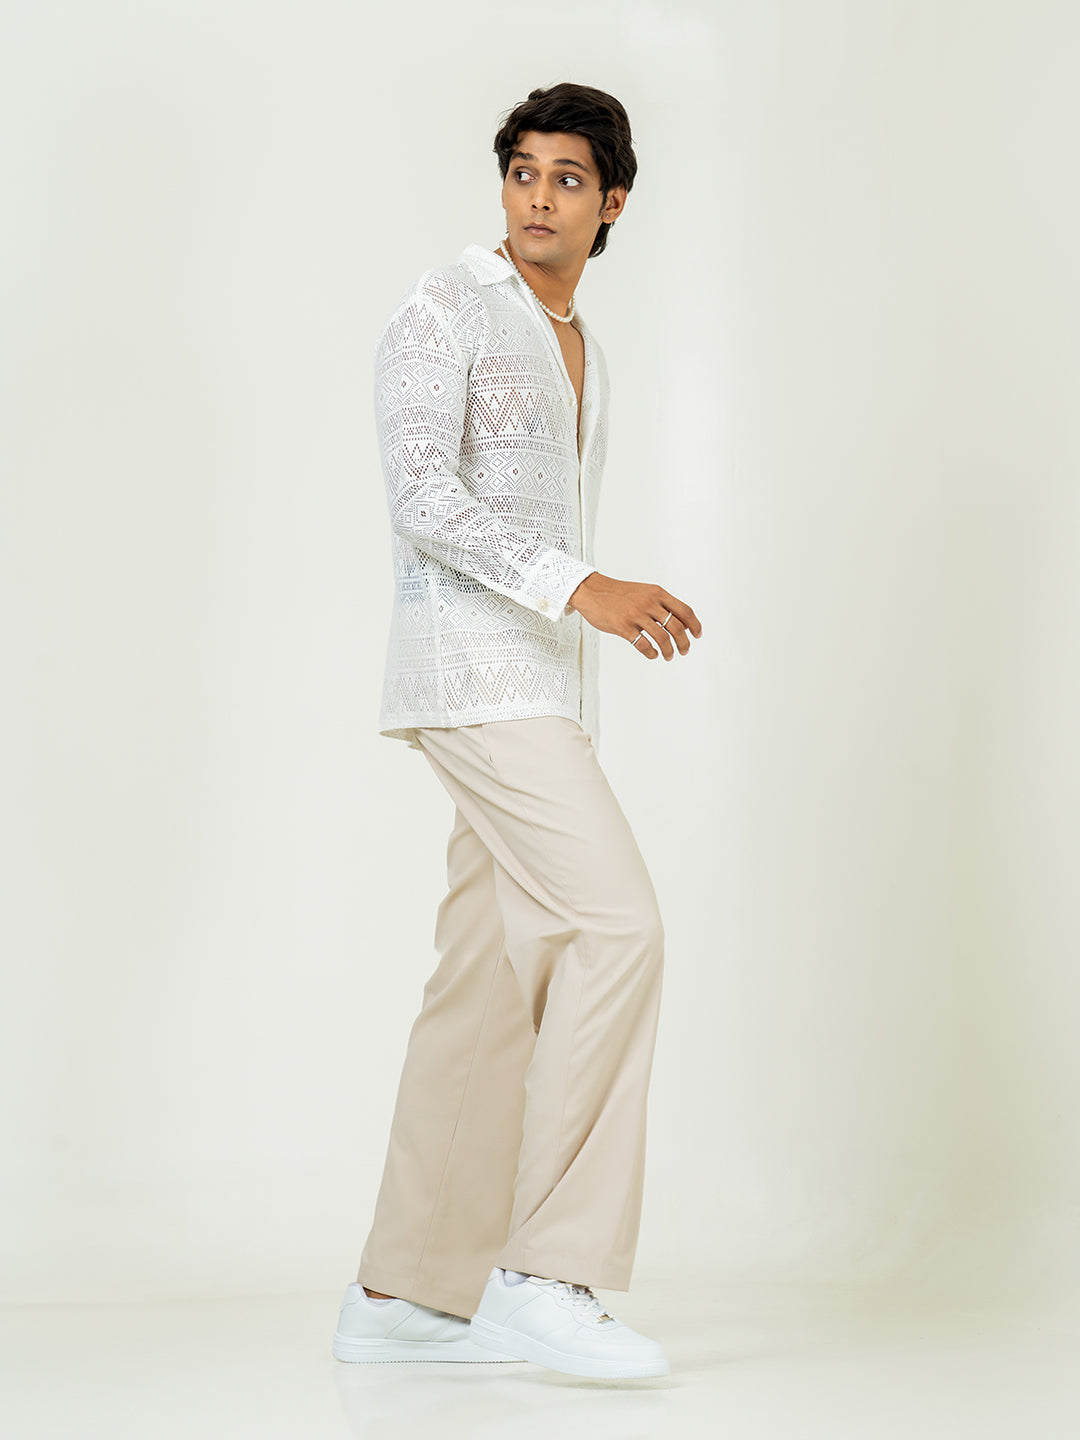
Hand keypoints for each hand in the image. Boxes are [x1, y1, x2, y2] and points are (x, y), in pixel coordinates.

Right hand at [567, 571, 701, 659]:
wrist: (592, 590)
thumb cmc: (618, 593)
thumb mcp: (644, 592)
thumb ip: (660, 604)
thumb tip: (680, 622)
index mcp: (657, 593)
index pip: (684, 610)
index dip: (694, 625)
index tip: (697, 635)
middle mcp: (649, 603)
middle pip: (676, 627)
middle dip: (684, 643)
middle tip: (684, 650)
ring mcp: (636, 615)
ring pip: (662, 638)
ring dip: (669, 651)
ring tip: (668, 655)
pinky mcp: (623, 627)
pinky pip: (643, 645)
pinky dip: (651, 653)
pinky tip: (652, 654)